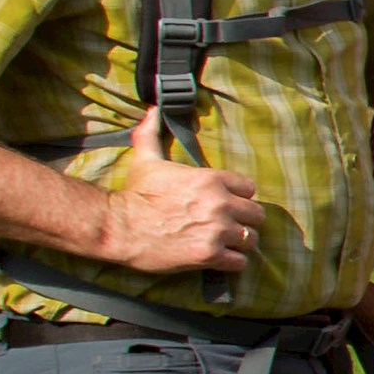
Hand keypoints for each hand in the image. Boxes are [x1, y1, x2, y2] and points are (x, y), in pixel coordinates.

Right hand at [97, 105, 267, 274]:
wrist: (117, 227)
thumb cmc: (134, 194)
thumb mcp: (146, 160)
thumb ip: (152, 135)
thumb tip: (152, 111)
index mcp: (211, 179)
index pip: (249, 188)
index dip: (240, 198)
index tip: (227, 204)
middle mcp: (220, 203)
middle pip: (256, 215)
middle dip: (244, 222)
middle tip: (229, 227)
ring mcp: (216, 230)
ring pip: (251, 240)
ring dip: (240, 244)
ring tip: (226, 244)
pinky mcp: (209, 255)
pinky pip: (239, 262)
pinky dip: (232, 262)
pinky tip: (220, 260)